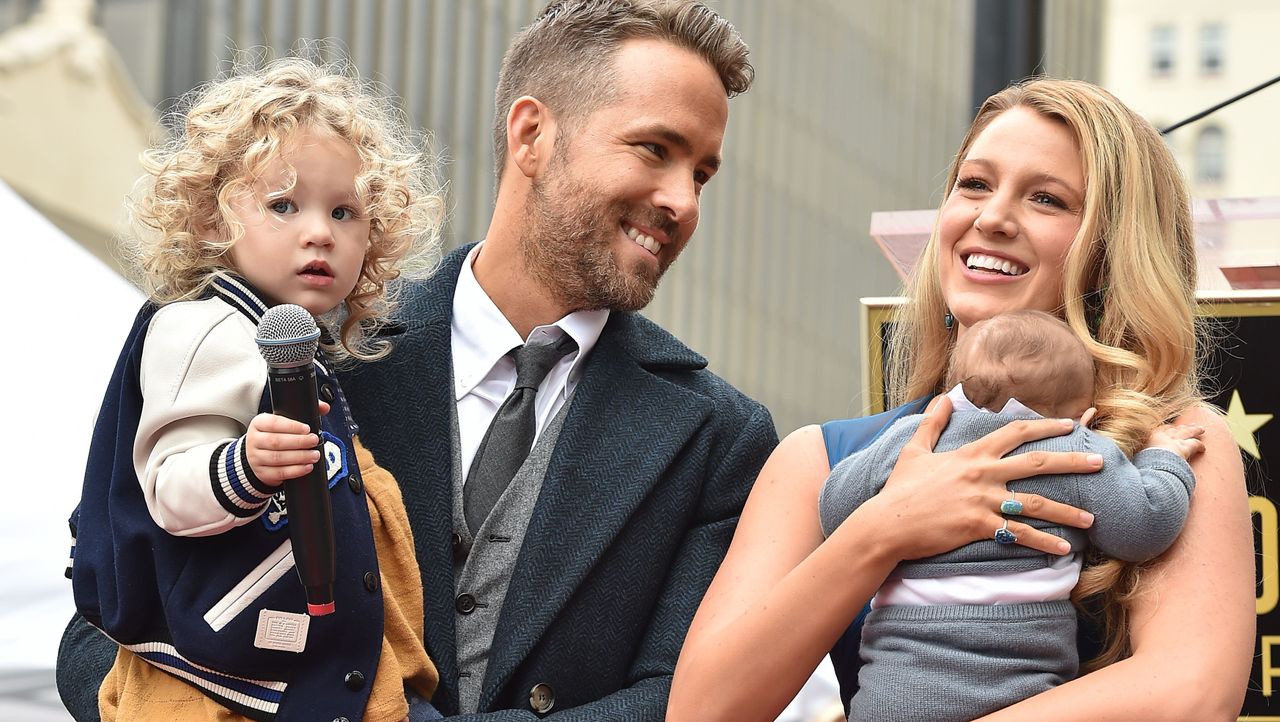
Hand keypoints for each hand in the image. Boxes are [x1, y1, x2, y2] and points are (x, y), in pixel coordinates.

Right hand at [244, 401, 330, 485]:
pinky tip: (307, 467)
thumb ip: (304, 412)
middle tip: (314, 441)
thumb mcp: (284, 421)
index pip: (273, 423)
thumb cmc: (276, 434)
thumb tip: (325, 407)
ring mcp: (255, 458)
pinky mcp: (261, 473)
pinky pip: (279, 473)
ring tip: (314, 455)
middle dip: (299, 442)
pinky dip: (295, 471)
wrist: (258, 454)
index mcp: (259, 423)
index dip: (292, 426)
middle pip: (276, 441)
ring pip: (277, 458)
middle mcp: (254, 440)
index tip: (307, 429)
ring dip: (299, 457)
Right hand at [859, 395, 1101, 559]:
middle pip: (1038, 462)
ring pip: (1036, 502)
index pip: (1016, 432)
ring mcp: (982, 500)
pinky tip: (1064, 549)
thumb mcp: (914, 450)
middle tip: (1100, 462)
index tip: (1071, 425)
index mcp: (971, 454)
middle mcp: (982, 474)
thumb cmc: (900, 489)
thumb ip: (932, 423)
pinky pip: (1018, 534)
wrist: (888, 522)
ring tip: (1092, 518)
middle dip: (1072, 461)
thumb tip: (942, 397)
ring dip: (1067, 510)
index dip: (1046, 426)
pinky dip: (1043, 542)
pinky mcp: (979, 525)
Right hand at [1146, 422, 1205, 459]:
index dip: (1168, 428)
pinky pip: (1195, 444)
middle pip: (1176, 428)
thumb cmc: (1145, 463)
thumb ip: (1144, 454)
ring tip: (1200, 429)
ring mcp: (1175, 440)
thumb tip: (1141, 458)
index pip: (1162, 429)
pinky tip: (1203, 449)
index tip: (1171, 428)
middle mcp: (1164, 436)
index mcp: (1152, 437)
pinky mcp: (1184, 448)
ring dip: (1194, 430)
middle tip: (1187, 426)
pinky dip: (1199, 446)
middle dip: (1182, 427)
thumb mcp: (1141, 456)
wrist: (1152, 466)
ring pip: (1187, 431)